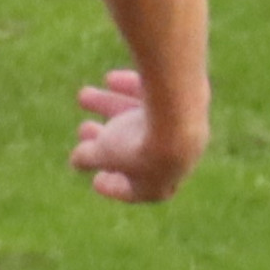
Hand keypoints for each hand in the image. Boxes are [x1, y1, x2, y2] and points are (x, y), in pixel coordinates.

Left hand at [69, 66, 199, 202]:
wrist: (179, 114)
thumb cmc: (137, 142)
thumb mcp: (103, 152)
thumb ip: (88, 157)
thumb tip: (77, 160)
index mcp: (157, 187)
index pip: (132, 191)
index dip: (111, 185)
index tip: (97, 181)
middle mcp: (176, 163)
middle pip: (133, 150)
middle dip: (104, 138)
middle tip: (83, 128)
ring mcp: (186, 135)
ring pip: (141, 120)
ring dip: (110, 106)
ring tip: (83, 94)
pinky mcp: (192, 108)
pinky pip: (158, 100)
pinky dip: (133, 90)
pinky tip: (110, 78)